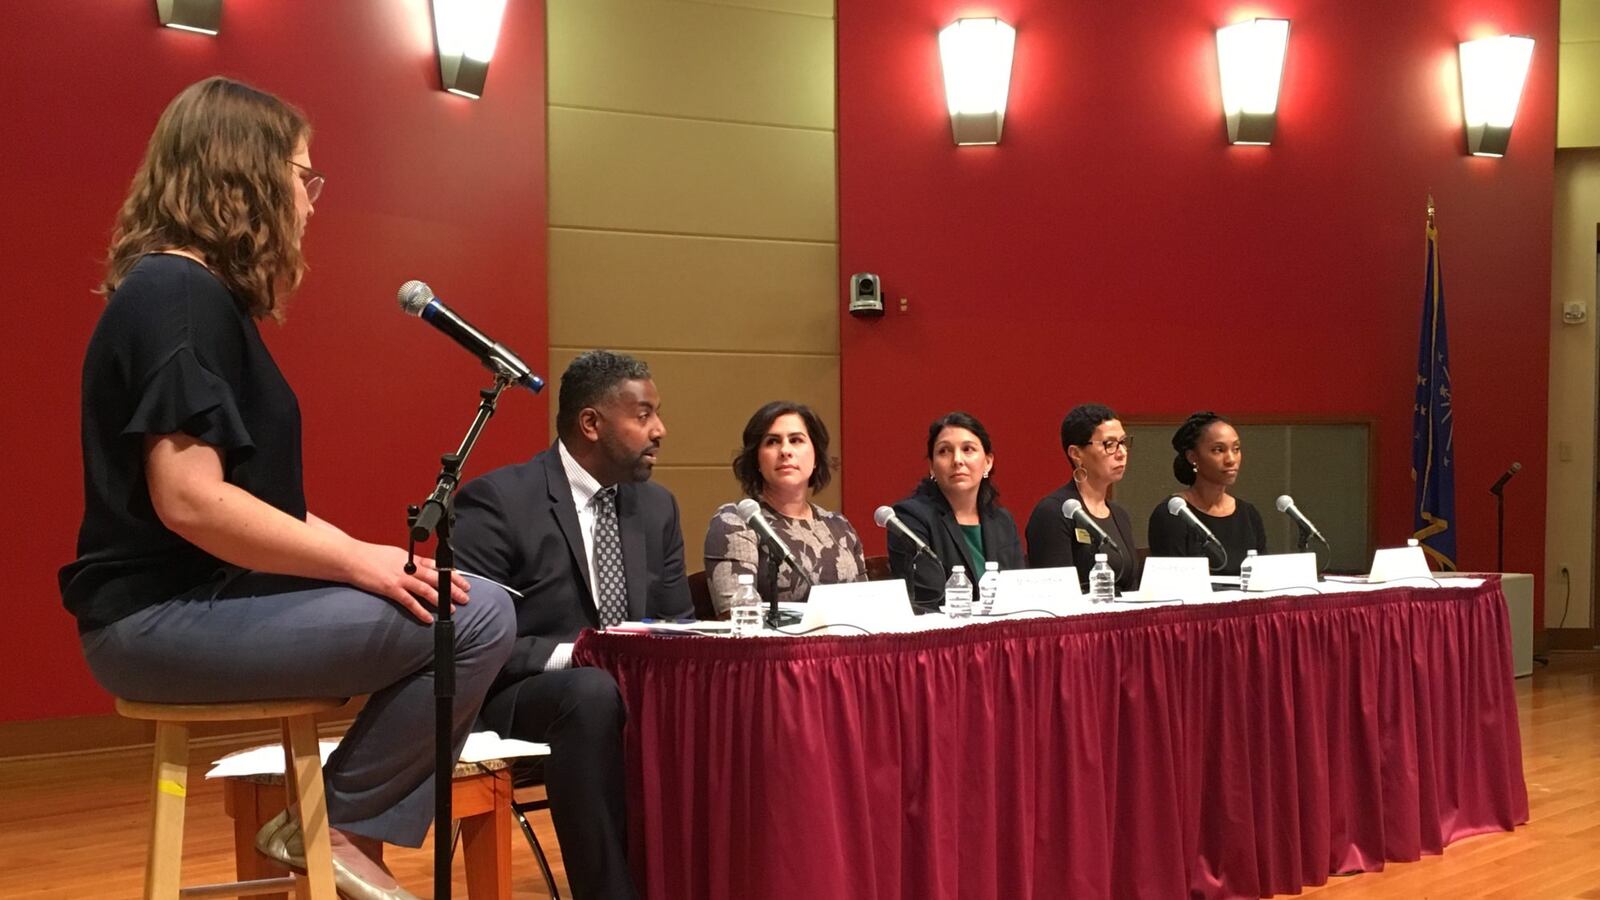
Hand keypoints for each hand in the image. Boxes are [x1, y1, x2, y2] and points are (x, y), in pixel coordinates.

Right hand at [342, 541, 470, 623]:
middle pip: (436, 577)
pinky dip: (420, 610)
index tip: (461, 580)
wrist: (350, 557)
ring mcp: (400, 577)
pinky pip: (409, 601)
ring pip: (426, 589)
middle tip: (466, 595)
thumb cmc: (368, 556)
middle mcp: (408, 566)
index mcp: (410, 558)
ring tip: (453, 608)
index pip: (435, 565)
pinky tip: (428, 618)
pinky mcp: (390, 588)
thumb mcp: (393, 554)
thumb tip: (417, 568)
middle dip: (453, 587)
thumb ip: (407, 562)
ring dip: (441, 599)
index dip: (450, 573)